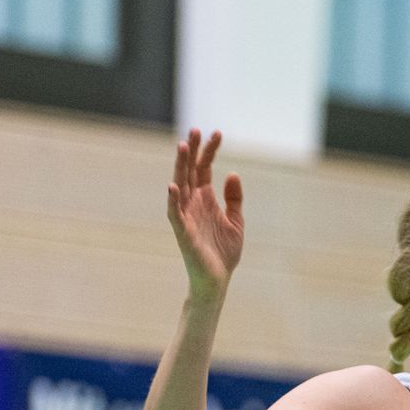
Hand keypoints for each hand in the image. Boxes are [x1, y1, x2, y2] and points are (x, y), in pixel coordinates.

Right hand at [166, 129, 243, 300]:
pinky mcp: (183, 231)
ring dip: (181, 167)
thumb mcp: (236, 221)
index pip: (205, 168)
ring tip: (183, 147)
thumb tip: (233, 173)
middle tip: (195, 130)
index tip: (217, 133)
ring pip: (180, 185)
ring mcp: (186, 215)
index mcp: (206, 199)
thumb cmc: (224, 252)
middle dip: (192, 151)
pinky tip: (173, 186)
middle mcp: (193, 203)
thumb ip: (234, 199)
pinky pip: (175, 213)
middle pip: (190, 171)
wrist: (218, 279)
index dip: (209, 151)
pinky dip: (173, 199)